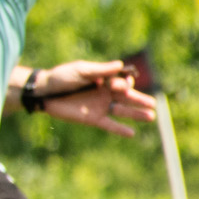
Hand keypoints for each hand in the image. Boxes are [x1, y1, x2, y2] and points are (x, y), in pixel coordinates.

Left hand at [31, 59, 156, 136]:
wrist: (44, 92)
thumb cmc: (61, 77)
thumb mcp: (81, 70)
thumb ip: (101, 70)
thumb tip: (121, 65)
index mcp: (104, 79)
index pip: (122, 82)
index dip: (126, 84)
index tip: (125, 85)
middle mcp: (105, 93)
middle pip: (126, 97)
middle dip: (139, 100)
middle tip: (154, 104)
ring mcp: (99, 106)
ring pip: (121, 110)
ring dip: (135, 114)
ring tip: (150, 117)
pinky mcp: (92, 118)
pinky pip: (109, 124)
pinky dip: (120, 129)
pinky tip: (132, 133)